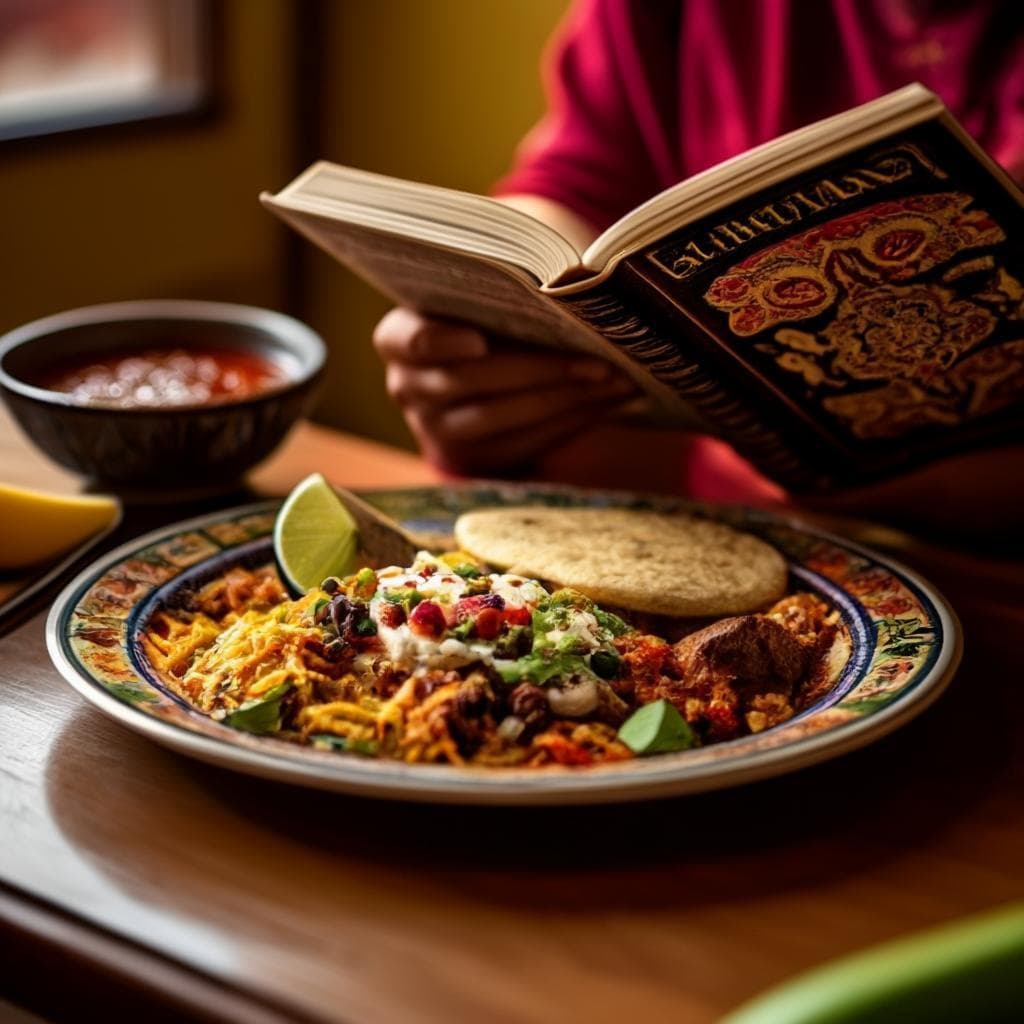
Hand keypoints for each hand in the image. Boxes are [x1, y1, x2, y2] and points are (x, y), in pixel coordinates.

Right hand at [372, 307, 637, 474]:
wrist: (478, 375)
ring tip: (616, 379)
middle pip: (470, 381)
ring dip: (564, 398)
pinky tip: (611, 399)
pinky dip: (572, 420)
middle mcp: (408, 387)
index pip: (408, 340)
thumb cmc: (486, 315)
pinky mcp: (474, 459)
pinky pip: (526, 442)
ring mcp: (438, 429)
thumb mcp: (484, 296)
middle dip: (539, 370)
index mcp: (398, 337)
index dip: (438, 342)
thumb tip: (582, 278)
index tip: (478, 341)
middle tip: (597, 360)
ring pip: (502, 418)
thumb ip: (513, 288)